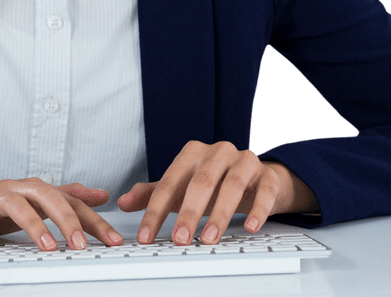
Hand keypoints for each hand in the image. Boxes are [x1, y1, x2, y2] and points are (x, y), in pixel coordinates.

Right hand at [0, 178, 123, 250]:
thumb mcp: (39, 204)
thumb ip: (69, 199)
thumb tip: (102, 195)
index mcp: (37, 191)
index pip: (71, 203)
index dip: (93, 220)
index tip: (113, 240)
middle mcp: (18, 188)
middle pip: (47, 195)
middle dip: (67, 219)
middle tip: (81, 245)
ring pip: (14, 201)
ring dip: (32, 221)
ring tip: (47, 244)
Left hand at [116, 141, 316, 245]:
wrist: (258, 177)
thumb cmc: (215, 183)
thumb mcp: (182, 188)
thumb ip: (153, 194)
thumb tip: (122, 203)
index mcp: (193, 152)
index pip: (169, 182)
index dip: (155, 211)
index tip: (146, 235)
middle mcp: (218, 152)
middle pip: (200, 182)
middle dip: (188, 214)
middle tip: (179, 239)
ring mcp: (245, 160)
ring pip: (232, 184)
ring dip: (220, 214)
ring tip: (208, 239)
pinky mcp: (267, 174)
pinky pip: (264, 190)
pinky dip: (258, 209)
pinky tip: (251, 227)